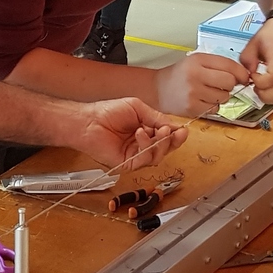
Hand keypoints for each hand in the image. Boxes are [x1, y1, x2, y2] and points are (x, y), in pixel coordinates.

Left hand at [72, 97, 187, 173]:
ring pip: (157, 157)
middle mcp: (142, 145)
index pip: (166, 137)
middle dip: (172, 141)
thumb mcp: (138, 108)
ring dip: (160, 143)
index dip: (176, 135)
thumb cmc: (108, 112)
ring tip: (156, 131)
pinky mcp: (127, 164)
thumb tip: (174, 126)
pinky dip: (146, 146)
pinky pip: (144, 160)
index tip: (183, 130)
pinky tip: (140, 134)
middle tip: (172, 133)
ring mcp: (135, 156)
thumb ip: (156, 118)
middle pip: (165, 149)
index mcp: (146, 131)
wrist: (89, 121)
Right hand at [151, 52, 250, 115]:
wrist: (158, 89)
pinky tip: (201, 100)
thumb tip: (244, 75)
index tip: (244, 77)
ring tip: (207, 92)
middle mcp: (195, 75)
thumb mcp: (197, 61)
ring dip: (220, 96)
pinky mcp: (192, 108)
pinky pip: (215, 109)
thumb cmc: (180, 75)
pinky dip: (212, 106)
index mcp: (198, 60)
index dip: (241, 73)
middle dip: (229, 84)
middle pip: (229, 82)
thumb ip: (219, 65)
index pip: (229, 65)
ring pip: (224, 97)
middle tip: (221, 84)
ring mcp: (193, 93)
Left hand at [241, 17, 272, 105]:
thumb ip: (247, 59)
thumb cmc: (272, 34)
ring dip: (271, 98)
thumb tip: (247, 76)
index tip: (252, 75)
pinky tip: (269, 89)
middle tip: (255, 86)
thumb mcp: (253, 42)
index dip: (259, 82)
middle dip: (265, 95)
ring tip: (262, 88)